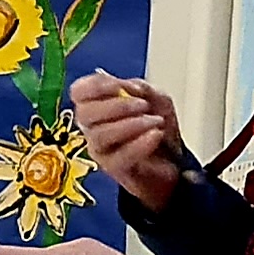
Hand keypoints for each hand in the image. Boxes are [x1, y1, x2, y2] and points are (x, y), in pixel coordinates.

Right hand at [67, 70, 182, 207]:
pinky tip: (156, 135)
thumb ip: (141, 89)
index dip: (93, 87)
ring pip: (99, 135)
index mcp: (98, 104)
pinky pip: (119, 157)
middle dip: (116, 106)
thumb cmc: (157, 127)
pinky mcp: (112, 168)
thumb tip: (127, 87)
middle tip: (143, 105)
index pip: (79, 92)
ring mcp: (100, 149)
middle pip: (84, 113)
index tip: (116, 86)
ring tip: (155, 121)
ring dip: (130, 125)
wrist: (173, 159)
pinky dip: (139, 144)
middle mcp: (93, 127)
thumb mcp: (156, 98)